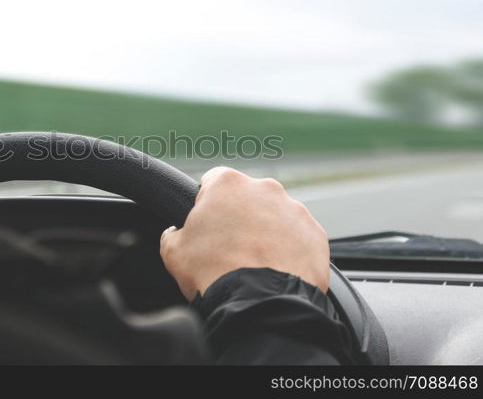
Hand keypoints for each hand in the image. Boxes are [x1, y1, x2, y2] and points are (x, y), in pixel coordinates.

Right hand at [160, 167, 329, 299]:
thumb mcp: (173, 252)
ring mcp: (294, 210)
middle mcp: (264, 188)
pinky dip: (289, 251)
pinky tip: (276, 270)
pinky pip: (299, 238)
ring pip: (275, 216)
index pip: (212, 182)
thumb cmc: (214, 273)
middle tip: (230, 248)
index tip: (206, 224)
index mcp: (227, 184)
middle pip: (247, 198)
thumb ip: (172, 234)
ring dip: (266, 233)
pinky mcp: (315, 234)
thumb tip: (174, 234)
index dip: (206, 203)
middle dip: (240, 217)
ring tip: (255, 263)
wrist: (259, 306)